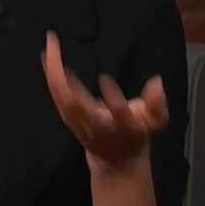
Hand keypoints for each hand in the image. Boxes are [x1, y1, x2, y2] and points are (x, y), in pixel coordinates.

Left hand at [41, 31, 169, 173]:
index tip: (104, 78)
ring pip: (60, 97)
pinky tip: (46, 56)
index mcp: (119, 126)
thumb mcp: (155, 123)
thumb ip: (157, 104)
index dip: (112, 99)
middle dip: (60, 75)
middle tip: (55, 45)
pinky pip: (56, 94)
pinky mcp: (68, 116)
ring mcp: (77, 122)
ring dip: (52, 71)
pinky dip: (50, 75)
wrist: (115, 160)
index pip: (117, 114)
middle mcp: (94, 124)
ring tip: (50, 45)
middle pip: (73, 104)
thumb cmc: (136, 135)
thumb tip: (156, 81)